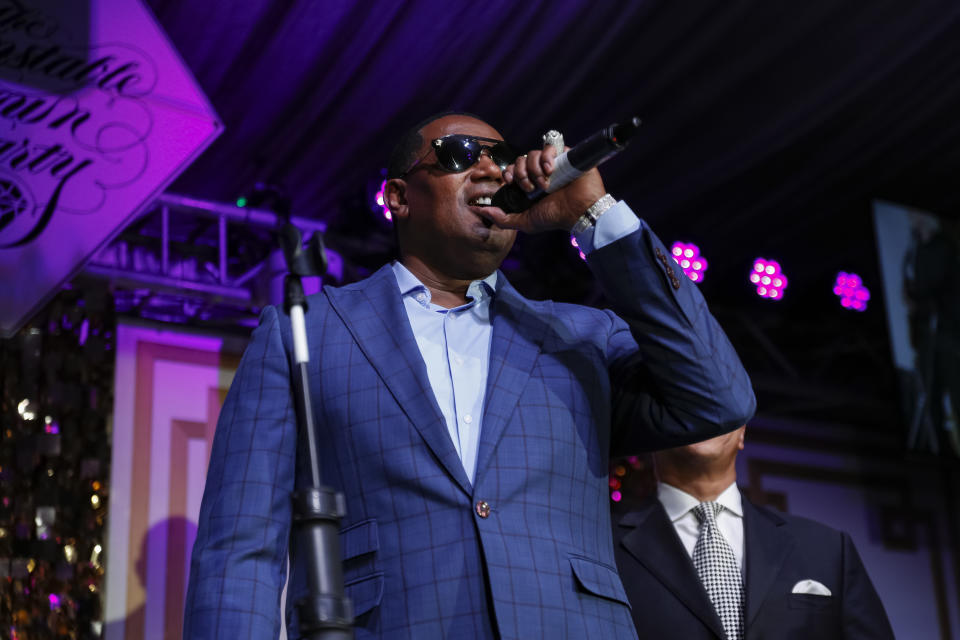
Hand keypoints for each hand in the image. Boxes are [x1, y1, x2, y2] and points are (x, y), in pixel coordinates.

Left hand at [485, 143, 607, 233]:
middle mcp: (539, 172)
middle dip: (521, 174)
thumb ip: (503, 219)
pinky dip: (546, 157)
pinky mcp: (564, 156)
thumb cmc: (555, 217)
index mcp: (530, 184)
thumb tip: (480, 210)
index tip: (511, 182)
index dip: (508, 173)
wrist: (579, 212)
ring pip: (531, 153)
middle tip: (531, 189)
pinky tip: (550, 170)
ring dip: (534, 169)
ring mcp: (552, 163)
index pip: (512, 169)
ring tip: (544, 184)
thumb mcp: (525, 222)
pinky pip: (548, 147)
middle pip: (519, 160)